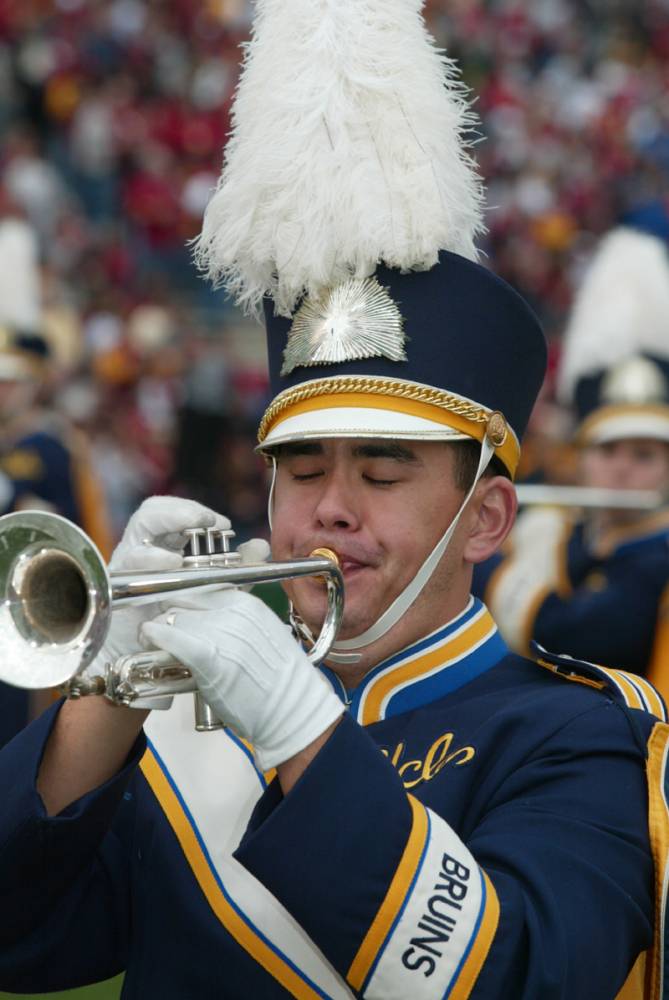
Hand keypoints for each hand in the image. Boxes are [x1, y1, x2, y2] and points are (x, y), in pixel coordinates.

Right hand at [85, 496, 268, 708]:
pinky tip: (169, 570)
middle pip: (149, 514)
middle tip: (205, 523)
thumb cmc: (179, 617)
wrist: (147, 656)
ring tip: (181, 557)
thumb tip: (261, 547)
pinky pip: (127, 572)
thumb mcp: (216, 589)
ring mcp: (126, 569)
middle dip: (177, 513)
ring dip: (160, 545)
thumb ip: (239, 567)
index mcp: (165, 544)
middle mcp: (142, 550)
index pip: (172, 512)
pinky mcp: (117, 590)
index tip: (223, 525)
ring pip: (135, 540)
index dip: (195, 511)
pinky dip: (149, 565)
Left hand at [140, 591, 344, 769]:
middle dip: (168, 614)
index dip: (182, 600)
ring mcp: (220, 632)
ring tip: (152, 640)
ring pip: (173, 618)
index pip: (200, 588)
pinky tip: (148, 638)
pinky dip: (155, 635)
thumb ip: (237, 622)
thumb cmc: (279, 680)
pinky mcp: (208, 656)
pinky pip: (171, 637)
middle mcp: (232, 611)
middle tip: (161, 631)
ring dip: (158, 627)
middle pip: (183, 601)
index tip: (175, 614)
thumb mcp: (263, 635)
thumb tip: (208, 621)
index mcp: (246, 603)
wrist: (292, 710)